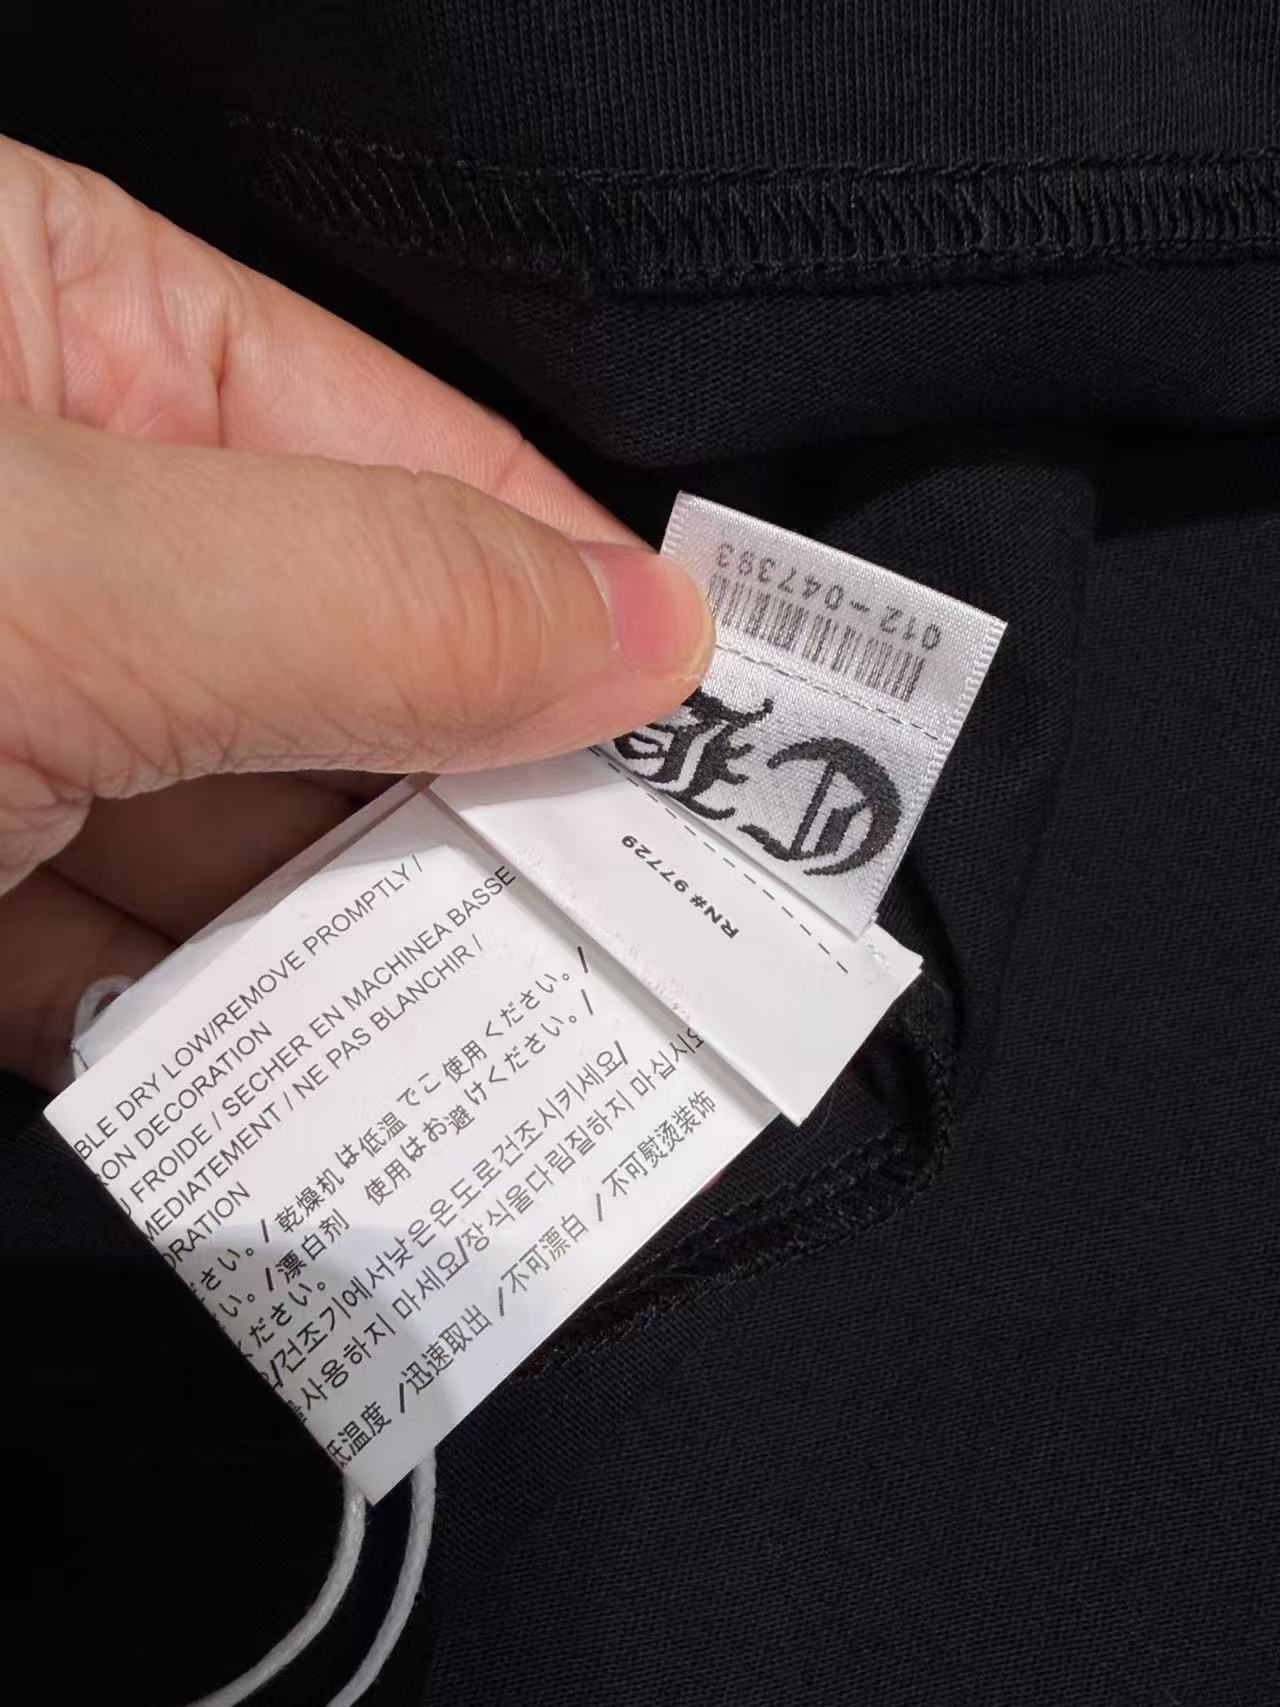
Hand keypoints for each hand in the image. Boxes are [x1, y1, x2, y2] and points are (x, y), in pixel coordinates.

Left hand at [0, 140, 711, 1086]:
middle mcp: (42, 504)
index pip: (401, 445)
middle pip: (342, 651)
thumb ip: (366, 596)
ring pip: (238, 826)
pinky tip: (294, 1073)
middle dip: (480, 796)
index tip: (727, 737)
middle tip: (638, 925)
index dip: (579, 590)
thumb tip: (650, 627)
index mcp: (51, 313)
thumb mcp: (54, 574)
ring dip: (353, 945)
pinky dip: (204, 1031)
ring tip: (494, 1028)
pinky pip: (113, 951)